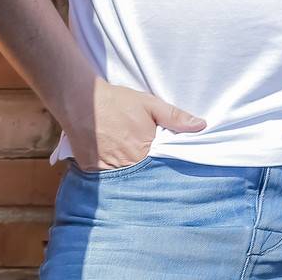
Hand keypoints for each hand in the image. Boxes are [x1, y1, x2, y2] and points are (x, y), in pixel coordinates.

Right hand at [65, 78, 205, 170]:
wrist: (81, 99)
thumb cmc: (117, 102)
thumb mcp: (150, 104)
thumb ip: (175, 117)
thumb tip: (201, 126)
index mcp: (145, 153)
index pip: (163, 173)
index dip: (167, 174)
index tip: (172, 177)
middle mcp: (126, 166)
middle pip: (143, 181)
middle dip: (148, 180)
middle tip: (150, 174)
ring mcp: (106, 170)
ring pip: (124, 183)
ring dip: (130, 180)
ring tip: (131, 172)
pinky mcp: (91, 170)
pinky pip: (104, 180)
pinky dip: (110, 178)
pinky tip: (113, 168)